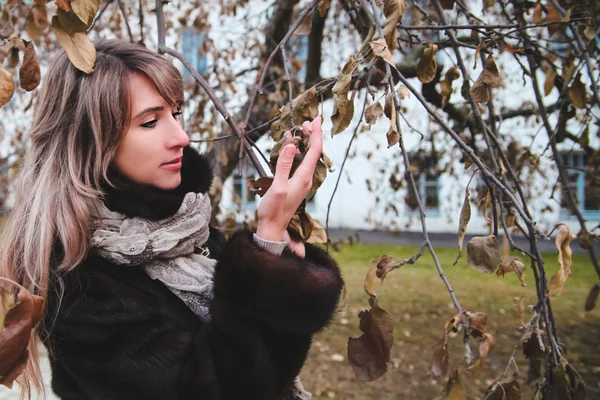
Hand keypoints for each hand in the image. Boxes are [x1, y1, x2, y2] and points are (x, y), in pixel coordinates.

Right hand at [256, 116, 322, 242]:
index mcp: (304, 177)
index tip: (317, 119)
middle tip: (308, 121)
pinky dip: (298, 152)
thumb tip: (292, 145)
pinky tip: (292, 148)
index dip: (317, 134)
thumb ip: (284, 165)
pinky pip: (301, 163)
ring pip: (308, 157)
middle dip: (313, 135)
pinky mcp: (296, 184)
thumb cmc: (273, 210)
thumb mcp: (277, 186)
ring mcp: (302, 181)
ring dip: (306, 142)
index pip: (314, 150)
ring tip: (301, 130)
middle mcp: (306, 178)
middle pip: (314, 152)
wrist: (272, 227)